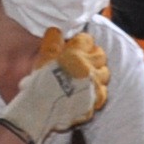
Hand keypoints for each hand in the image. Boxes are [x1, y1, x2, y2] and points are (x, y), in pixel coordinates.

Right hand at [0, 29, 109, 143]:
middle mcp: (89, 69)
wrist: (40, 111)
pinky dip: (98, 90)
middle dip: (92, 54)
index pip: (87, 40)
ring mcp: (95, 86)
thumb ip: (52, 43)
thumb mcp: (42, 60)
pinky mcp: (95, 102)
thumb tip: (56, 31)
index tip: (75, 44)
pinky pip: (103, 93)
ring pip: (105, 73)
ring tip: (87, 75)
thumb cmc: (39, 84)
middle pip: (100, 55)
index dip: (80, 41)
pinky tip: (90, 91)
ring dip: (97, 72)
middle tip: (82, 58)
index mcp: (76, 56)